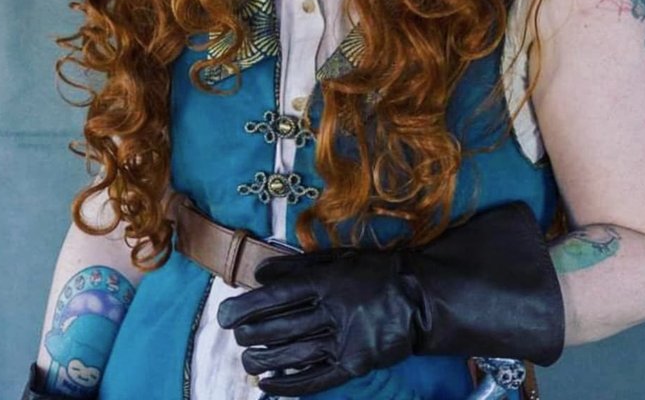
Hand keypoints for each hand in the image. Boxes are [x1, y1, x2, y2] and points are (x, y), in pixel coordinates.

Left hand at [217, 202, 564, 395]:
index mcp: (326, 282)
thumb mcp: (340, 257)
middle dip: (249, 331)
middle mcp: (330, 311)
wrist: (419, 297)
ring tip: (244, 359)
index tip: (225, 312)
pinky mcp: (353, 364)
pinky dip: (288, 386)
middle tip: (231, 332)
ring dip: (262, 358)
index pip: (277, 296)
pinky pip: (315, 380)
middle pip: (279, 326)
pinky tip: (267, 387)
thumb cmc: (377, 272)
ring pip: (291, 354)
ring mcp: (342, 340)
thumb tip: (262, 272)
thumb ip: (301, 265)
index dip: (248, 306)